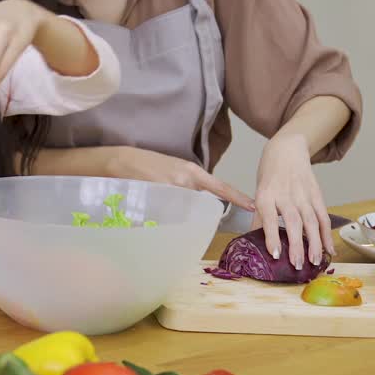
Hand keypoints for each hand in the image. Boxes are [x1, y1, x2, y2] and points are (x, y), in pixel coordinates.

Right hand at [109, 146, 255, 210]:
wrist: (121, 159)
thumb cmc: (145, 164)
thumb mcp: (172, 170)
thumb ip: (187, 184)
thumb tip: (195, 200)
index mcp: (192, 172)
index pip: (221, 188)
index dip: (238, 198)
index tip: (253, 206)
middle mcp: (187, 180)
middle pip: (199, 206)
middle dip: (190, 212)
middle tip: (172, 206)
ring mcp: (173, 189)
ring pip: (182, 211)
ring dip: (173, 213)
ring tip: (155, 201)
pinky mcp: (159, 196)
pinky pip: (167, 214)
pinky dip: (161, 214)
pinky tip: (148, 205)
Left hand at [254, 133, 331, 268]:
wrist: (287, 151)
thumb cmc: (269, 176)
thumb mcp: (258, 193)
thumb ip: (259, 217)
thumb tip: (254, 241)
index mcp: (266, 196)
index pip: (269, 218)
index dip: (272, 237)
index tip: (275, 255)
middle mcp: (286, 196)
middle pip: (294, 222)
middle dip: (297, 245)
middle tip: (297, 265)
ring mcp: (304, 195)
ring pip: (312, 221)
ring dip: (315, 243)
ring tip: (315, 262)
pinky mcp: (317, 195)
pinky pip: (323, 217)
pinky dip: (327, 234)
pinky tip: (328, 250)